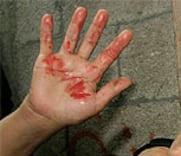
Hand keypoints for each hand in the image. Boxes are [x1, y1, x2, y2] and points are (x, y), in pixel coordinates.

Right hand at [24, 7, 131, 130]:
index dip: (118, 44)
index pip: (108, 56)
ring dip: (76, 24)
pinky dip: (47, 30)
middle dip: (97, 28)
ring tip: (83, 10)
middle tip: (104, 13)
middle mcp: (79, 65)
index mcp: (92, 74)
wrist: (47, 116)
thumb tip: (129, 81)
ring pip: (71, 38)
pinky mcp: (46, 61)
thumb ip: (111, 91)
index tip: (128, 33)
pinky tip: (49, 19)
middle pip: (90, 42)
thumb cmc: (71, 113)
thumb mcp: (95, 104)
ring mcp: (63, 61)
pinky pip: (46, 42)